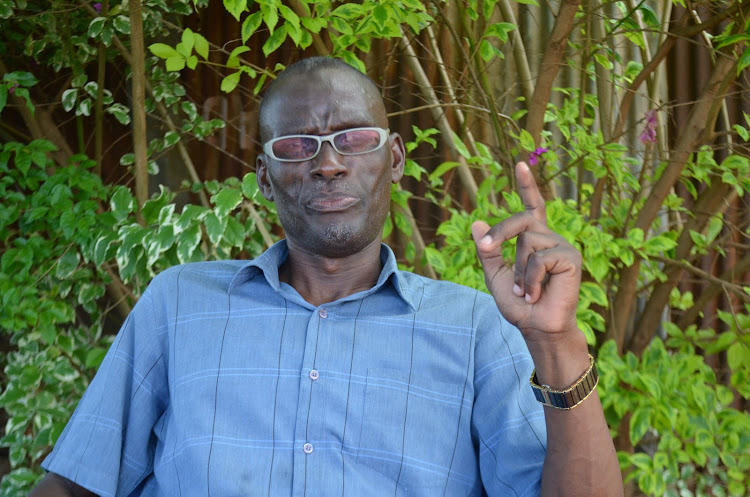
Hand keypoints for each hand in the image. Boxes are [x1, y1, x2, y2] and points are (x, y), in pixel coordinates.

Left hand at [471, 162, 581, 339]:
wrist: (536, 328)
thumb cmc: (518, 304)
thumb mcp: (495, 274)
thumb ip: (488, 250)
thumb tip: (476, 222)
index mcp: (534, 240)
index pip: (532, 207)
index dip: (527, 186)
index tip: (520, 164)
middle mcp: (551, 238)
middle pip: (521, 219)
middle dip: (500, 233)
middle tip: (487, 248)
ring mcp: (563, 247)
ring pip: (527, 241)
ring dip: (518, 270)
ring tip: (524, 290)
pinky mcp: (571, 259)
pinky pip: (539, 258)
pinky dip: (529, 279)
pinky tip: (534, 294)